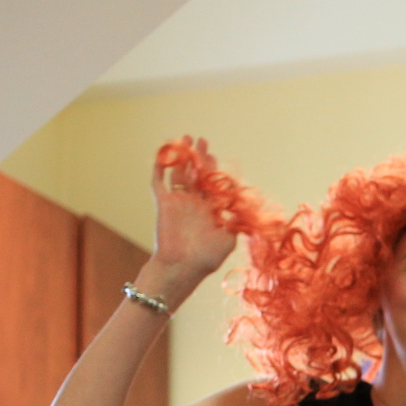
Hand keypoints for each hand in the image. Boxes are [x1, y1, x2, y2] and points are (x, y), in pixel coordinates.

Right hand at [149, 137, 240, 281]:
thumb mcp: (229, 238)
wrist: (182, 266)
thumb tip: (246, 205)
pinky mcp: (163, 203)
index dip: (214, 170)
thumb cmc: (207, 258)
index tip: (215, 156)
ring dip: (183, 157)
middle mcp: (194, 204)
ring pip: (180, 173)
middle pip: (197, 175)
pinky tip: (165, 154)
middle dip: (200, 158)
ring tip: (186, 139)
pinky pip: (159, 182)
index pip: (212, 184)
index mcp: (210, 210)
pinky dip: (161, 167)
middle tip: (202, 140)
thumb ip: (235, 219)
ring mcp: (178, 202)